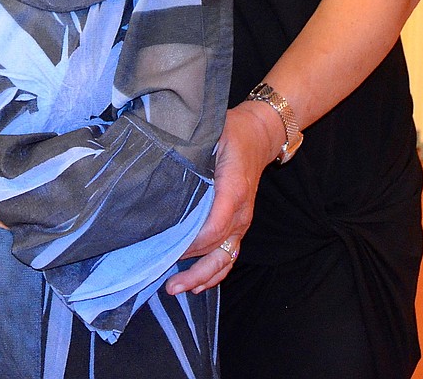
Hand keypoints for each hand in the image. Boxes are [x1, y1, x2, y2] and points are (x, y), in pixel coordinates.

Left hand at [165, 102, 278, 294]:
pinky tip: (198, 284)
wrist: (259, 136)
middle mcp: (241, 212)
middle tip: (168, 283)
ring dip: (203, 277)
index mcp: (234, 189)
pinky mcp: (239, 224)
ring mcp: (242, 221)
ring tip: (177, 289)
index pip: (215, 226)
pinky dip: (215, 272)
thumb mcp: (212, 134)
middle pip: (219, 250)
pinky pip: (229, 254)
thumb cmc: (231, 133)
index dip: (192, 242)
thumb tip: (163, 163)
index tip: (168, 249)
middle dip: (194, 270)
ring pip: (226, 258)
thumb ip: (193, 152)